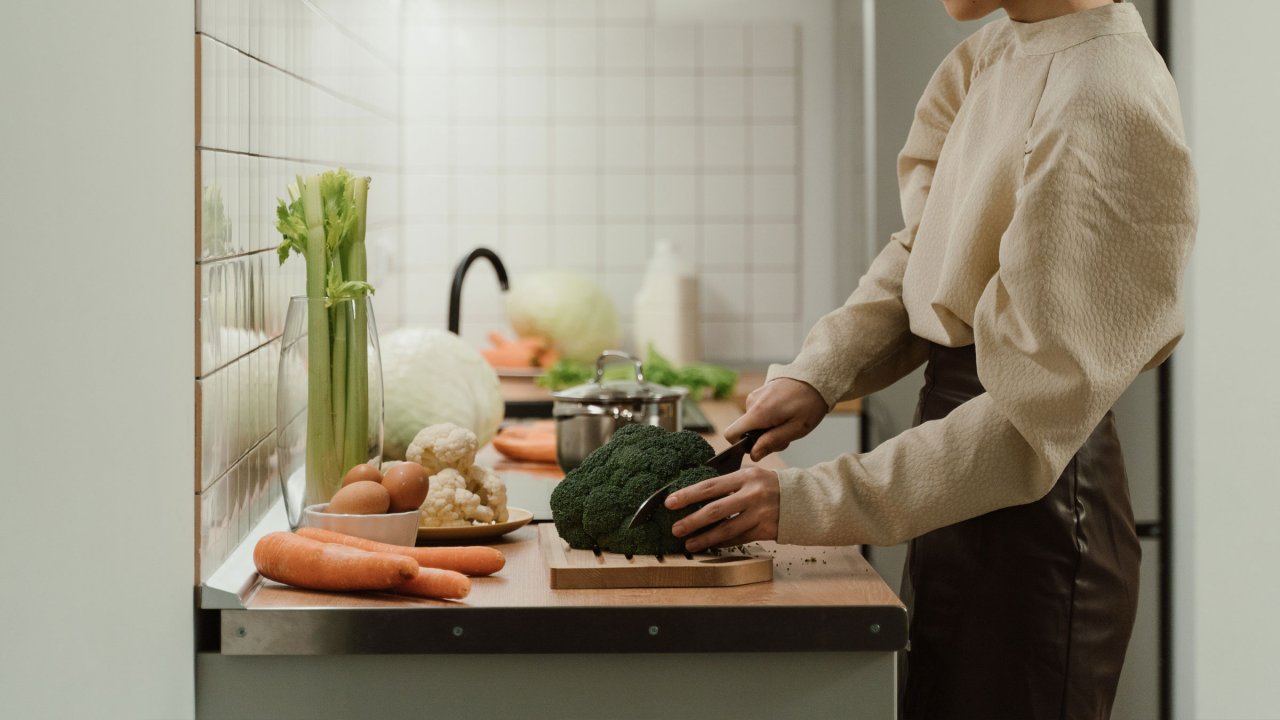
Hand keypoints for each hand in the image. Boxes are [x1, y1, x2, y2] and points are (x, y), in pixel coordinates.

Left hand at [665, 467, 779, 551]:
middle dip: (692, 520)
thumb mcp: (752, 477)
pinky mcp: (766, 530)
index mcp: (745, 476)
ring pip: (726, 529)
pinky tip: (710, 545)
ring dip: (705, 538)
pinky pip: (739, 538)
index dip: (688, 495)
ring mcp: (760, 513)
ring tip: (689, 543)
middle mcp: (752, 494)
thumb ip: (729, 484)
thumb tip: (696, 494)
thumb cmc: (771, 487)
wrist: (804, 500)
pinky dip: (723, 542)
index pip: (710, 485)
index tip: (670, 502)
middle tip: (675, 528)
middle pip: (715, 509)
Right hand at [724, 378, 826, 461]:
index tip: (761, 447)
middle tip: (785, 436)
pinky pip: (757, 412)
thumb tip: (753, 455)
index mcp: (758, 412)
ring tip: (788, 423)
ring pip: (753, 422)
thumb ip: (772, 442)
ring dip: (768, 428)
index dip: (741, 446)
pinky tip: (785, 414)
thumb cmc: (810, 403)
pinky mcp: (759, 392)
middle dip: (762, 439)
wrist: (816, 377)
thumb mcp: (796, 429)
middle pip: (745, 431)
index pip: (731, 434)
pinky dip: (769, 418)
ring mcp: (755, 395)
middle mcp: (751, 402)